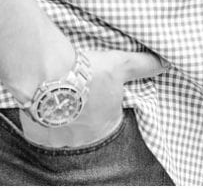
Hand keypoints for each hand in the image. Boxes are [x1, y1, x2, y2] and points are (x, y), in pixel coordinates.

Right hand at [17, 48, 164, 147]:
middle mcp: (86, 137)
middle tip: (72, 91)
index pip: (108, 120)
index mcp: (107, 124)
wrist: (49, 74)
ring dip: (59, 116)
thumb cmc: (87, 72)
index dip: (101, 105)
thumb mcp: (119, 65)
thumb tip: (165, 63)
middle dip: (80, 113)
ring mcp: (61, 138)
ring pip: (61, 129)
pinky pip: (39, 131)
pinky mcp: (38, 134)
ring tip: (53, 94)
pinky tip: (37, 102)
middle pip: (84, 127)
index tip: (92, 91)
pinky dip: (38, 119)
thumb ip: (142, 65)